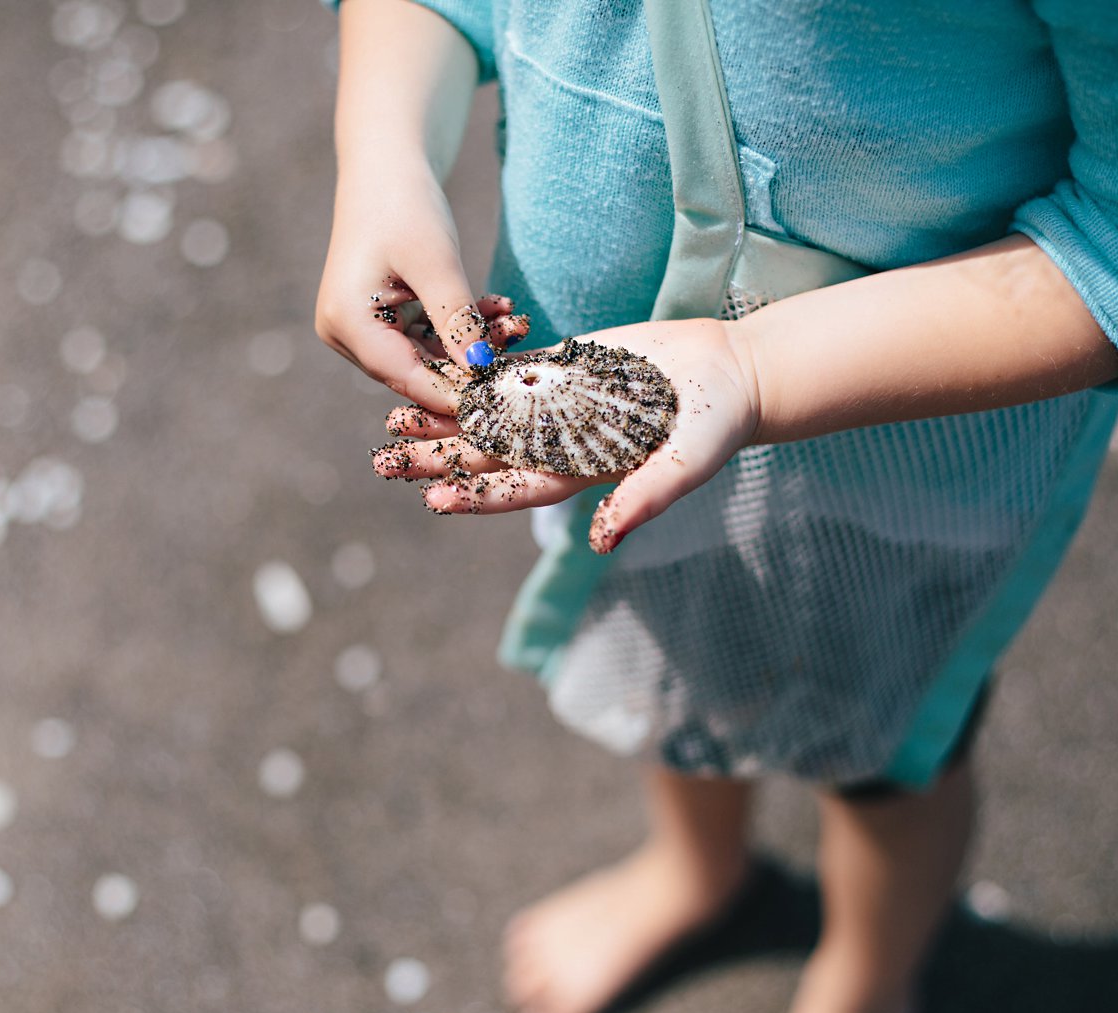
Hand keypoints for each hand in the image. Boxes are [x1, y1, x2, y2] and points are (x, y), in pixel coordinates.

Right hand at [315, 158, 526, 412]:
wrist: (385, 165)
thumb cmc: (404, 203)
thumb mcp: (436, 262)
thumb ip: (457, 320)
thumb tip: (481, 371)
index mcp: (346, 323)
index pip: (406, 377)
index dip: (455, 393)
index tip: (501, 399)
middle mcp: (345, 334)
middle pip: (416, 372)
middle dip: (470, 366)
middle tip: (519, 356)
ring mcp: (361, 328)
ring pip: (427, 357)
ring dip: (472, 344)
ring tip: (514, 323)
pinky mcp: (381, 319)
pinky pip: (427, 338)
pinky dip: (461, 329)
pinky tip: (497, 311)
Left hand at [371, 317, 761, 553]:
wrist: (731, 374)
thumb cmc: (713, 428)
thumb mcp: (681, 467)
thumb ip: (643, 499)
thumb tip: (603, 540)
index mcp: (584, 473)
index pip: (518, 489)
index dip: (476, 495)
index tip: (433, 496)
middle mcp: (562, 442)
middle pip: (489, 455)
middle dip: (439, 457)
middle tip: (386, 455)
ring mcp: (560, 404)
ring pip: (489, 413)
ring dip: (444, 416)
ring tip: (394, 415)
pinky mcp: (567, 366)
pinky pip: (511, 370)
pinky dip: (473, 372)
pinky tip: (433, 368)